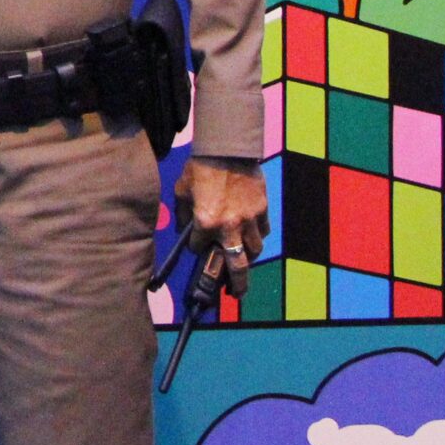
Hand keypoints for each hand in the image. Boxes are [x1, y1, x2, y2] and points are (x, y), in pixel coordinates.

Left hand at [173, 155, 270, 297]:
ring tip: (244, 260)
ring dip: (248, 256)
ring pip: (254, 249)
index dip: (196, 247)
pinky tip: (252, 234)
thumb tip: (184, 228)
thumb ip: (182, 213)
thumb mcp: (181, 190)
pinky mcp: (263, 209)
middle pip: (238, 265)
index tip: (195, 245)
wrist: (228, 150)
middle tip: (237, 294)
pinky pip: (263, 231)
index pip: (199, 248)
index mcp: (206, 222)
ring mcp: (250, 219)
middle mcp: (230, 226)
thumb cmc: (200, 168)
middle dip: (238, 284)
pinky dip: (258, 235)